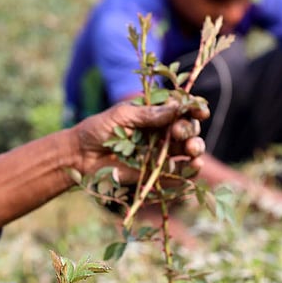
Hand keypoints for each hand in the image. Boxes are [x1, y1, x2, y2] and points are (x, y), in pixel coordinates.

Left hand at [71, 100, 206, 178]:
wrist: (80, 156)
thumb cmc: (97, 129)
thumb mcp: (121, 116)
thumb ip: (148, 114)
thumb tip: (176, 107)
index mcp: (155, 114)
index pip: (181, 110)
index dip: (194, 109)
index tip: (201, 111)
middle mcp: (161, 133)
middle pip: (188, 130)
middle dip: (190, 131)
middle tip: (180, 133)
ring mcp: (160, 154)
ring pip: (187, 152)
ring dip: (195, 151)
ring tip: (193, 151)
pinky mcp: (154, 174)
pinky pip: (176, 175)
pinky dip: (187, 172)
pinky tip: (193, 168)